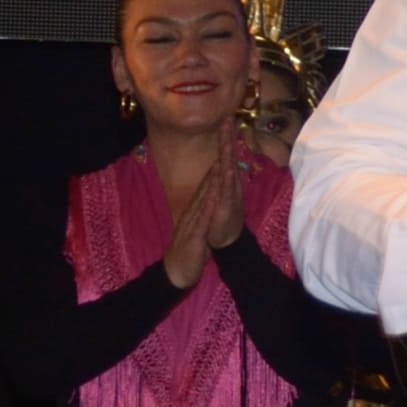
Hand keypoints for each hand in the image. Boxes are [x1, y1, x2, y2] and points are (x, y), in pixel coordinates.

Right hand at [161, 147, 244, 288]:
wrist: (177, 271)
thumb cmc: (191, 247)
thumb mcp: (201, 223)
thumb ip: (206, 208)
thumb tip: (214, 194)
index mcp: (199, 206)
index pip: (212, 179)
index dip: (222, 158)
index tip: (229, 139)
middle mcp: (195, 208)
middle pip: (209, 179)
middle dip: (219, 157)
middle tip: (225, 135)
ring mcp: (193, 220)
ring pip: (205, 194)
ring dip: (214, 176)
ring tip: (223, 156)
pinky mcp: (194, 234)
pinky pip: (202, 218)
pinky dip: (208, 205)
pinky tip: (214, 193)